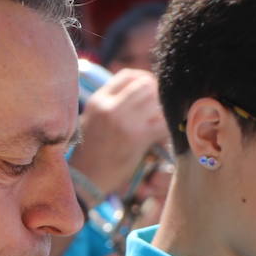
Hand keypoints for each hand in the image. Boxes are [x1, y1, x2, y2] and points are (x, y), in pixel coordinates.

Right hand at [71, 70, 169, 197]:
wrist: (86, 179)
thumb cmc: (92, 151)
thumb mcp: (94, 119)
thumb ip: (113, 103)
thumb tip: (143, 93)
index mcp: (99, 100)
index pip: (129, 75)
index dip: (146, 79)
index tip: (153, 91)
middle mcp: (110, 107)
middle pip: (146, 85)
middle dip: (159, 94)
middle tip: (163, 108)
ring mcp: (123, 121)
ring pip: (156, 101)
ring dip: (165, 110)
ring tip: (163, 122)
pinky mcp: (136, 138)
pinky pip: (162, 123)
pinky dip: (169, 127)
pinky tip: (165, 136)